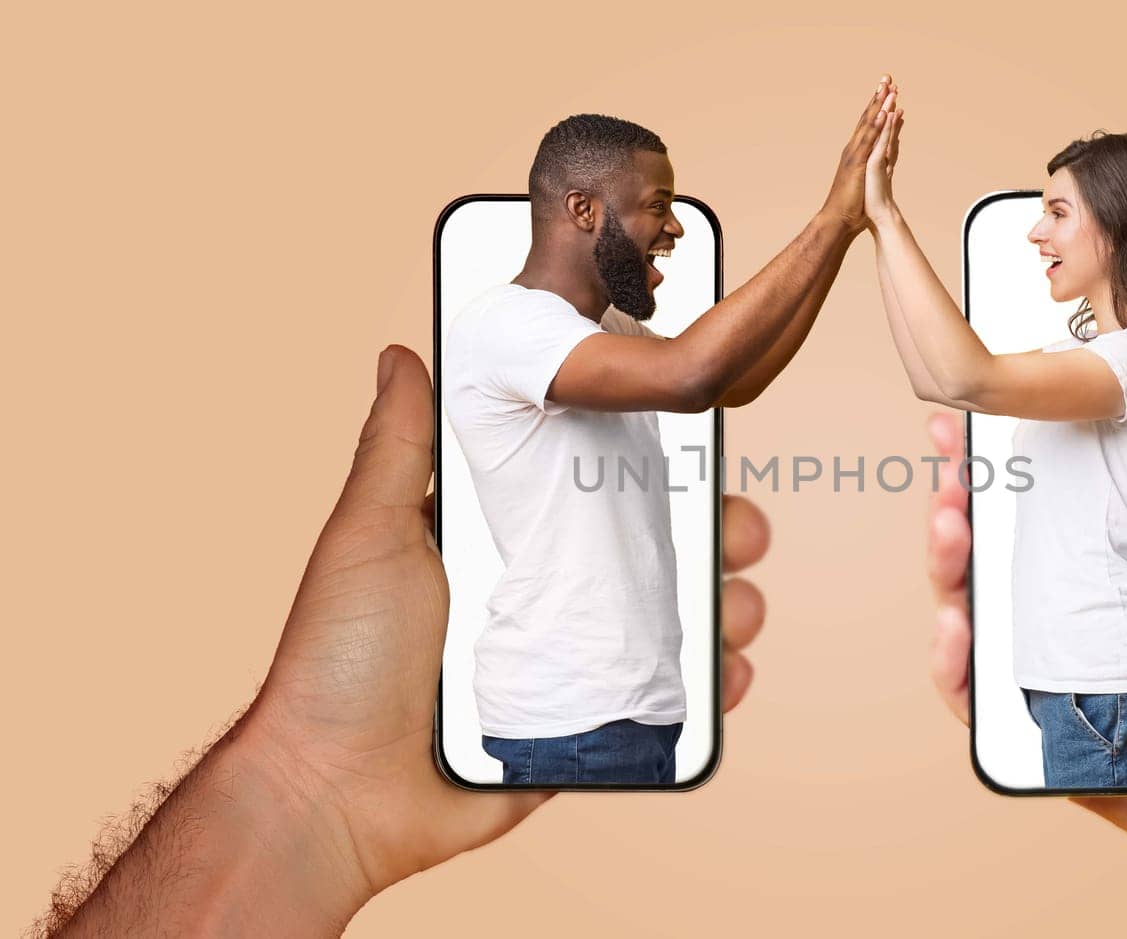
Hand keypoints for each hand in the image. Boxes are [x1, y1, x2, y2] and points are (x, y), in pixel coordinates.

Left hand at [245, 345, 771, 904]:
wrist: (333, 794)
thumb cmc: (337, 659)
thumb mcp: (367, 534)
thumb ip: (395, 445)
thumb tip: (402, 353)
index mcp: (501, 541)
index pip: (595, 487)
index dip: (653, 464)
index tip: (698, 445)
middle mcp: (543, 594)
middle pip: (651, 552)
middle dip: (714, 534)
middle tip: (740, 531)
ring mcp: (569, 663)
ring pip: (673, 623)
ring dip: (726, 607)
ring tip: (739, 607)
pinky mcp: (584, 728)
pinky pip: (664, 701)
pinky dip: (711, 687)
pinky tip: (728, 673)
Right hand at [820, 75, 895, 233]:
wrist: (839, 220)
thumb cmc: (851, 205)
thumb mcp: (865, 181)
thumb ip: (873, 169)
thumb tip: (882, 163)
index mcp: (857, 152)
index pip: (869, 125)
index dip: (877, 107)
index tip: (886, 91)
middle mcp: (854, 149)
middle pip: (868, 118)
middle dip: (878, 97)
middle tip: (886, 77)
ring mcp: (855, 155)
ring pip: (869, 125)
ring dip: (878, 105)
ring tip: (888, 88)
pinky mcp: (858, 163)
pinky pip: (869, 141)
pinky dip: (877, 125)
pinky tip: (884, 113)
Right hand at [923, 413, 1126, 935]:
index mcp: (1113, 592)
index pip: (1041, 522)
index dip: (1004, 475)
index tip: (977, 425)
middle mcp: (1069, 634)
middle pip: (990, 565)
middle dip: (957, 508)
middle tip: (954, 467)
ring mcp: (1052, 685)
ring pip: (972, 625)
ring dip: (946, 572)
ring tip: (949, 527)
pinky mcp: (1047, 743)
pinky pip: (979, 705)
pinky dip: (954, 667)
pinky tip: (956, 626)